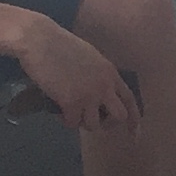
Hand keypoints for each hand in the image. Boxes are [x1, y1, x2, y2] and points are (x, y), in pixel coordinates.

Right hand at [18, 20, 140, 133]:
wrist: (40, 41)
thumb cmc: (60, 45)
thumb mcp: (90, 58)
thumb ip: (99, 75)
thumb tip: (99, 91)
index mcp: (111, 73)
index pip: (130, 100)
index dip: (134, 119)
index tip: (135, 135)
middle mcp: (105, 85)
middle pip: (119, 116)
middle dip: (108, 124)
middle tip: (93, 121)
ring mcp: (89, 94)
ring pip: (94, 124)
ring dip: (82, 122)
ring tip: (71, 112)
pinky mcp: (71, 102)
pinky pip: (72, 123)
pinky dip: (65, 121)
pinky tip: (59, 111)